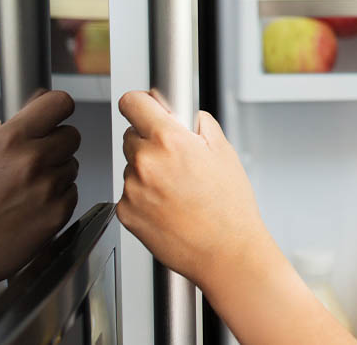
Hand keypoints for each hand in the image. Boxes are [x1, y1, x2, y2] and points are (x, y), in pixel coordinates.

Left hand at [115, 92, 356, 344]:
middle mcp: (145, 162)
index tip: (145, 108)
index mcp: (169, 140)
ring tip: (176, 191)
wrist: (226, 253)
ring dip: (146, 171)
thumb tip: (187, 116)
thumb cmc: (230, 209)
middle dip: (149, 141)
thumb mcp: (224, 153)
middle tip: (176, 160)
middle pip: (131, 135)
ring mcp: (132, 189)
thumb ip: (200, 125)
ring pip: (131, 167)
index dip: (141, 103)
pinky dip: (143, 197)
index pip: (132, 103)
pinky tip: (167, 207)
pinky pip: (128, 193)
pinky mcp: (126, 213)